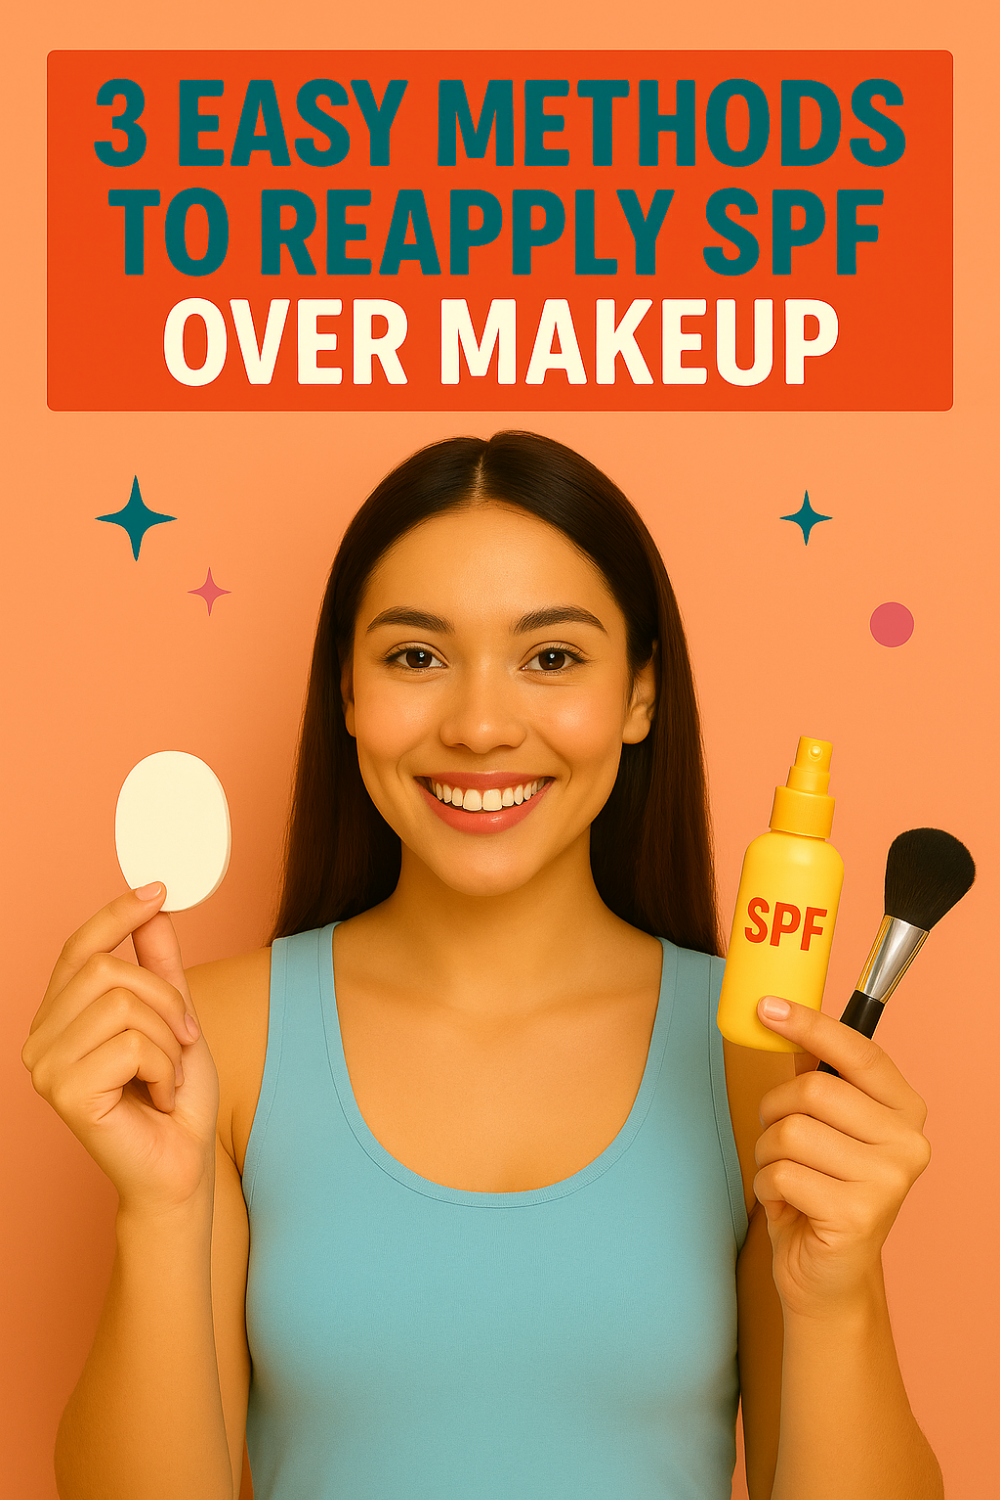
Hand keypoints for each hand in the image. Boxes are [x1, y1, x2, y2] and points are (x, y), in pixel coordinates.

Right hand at [21, 885, 219, 1216]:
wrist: (179, 1166)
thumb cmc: (174, 1098)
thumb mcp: (174, 1017)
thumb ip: (159, 966)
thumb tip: (154, 908)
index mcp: (61, 1017)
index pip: (81, 947)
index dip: (117, 914)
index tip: (157, 889)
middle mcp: (41, 1038)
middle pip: (109, 970)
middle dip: (165, 1000)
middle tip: (182, 1040)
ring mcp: (46, 1067)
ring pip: (124, 1004)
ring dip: (167, 1040)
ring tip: (167, 1075)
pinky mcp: (64, 1092)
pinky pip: (131, 1044)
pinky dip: (163, 1067)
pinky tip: (158, 1096)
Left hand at [752, 995, 931, 1315]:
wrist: (827, 1275)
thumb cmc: (820, 1188)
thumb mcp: (827, 1126)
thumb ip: (818, 1075)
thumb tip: (781, 1016)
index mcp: (905, 1109)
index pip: (858, 1050)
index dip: (810, 1024)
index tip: (768, 1008)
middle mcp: (908, 1142)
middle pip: (812, 1090)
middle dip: (774, 1111)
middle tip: (777, 1138)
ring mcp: (888, 1180)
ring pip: (790, 1132)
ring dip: (767, 1153)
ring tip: (786, 1175)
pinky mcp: (858, 1214)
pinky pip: (781, 1173)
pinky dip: (767, 1186)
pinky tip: (788, 1204)